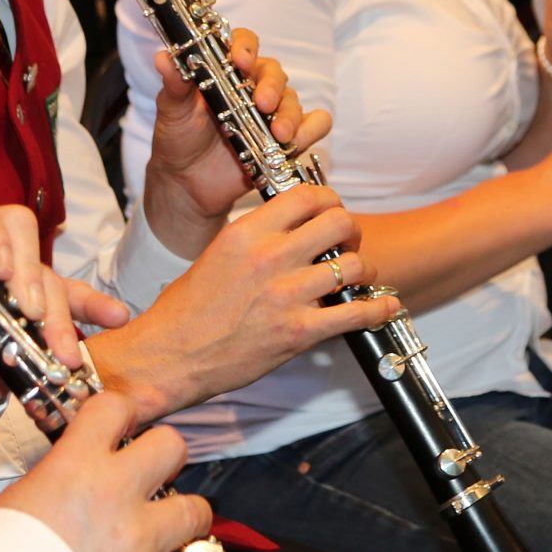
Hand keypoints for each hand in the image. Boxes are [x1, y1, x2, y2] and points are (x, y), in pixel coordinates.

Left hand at [0, 188, 131, 418]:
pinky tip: (115, 317)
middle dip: (29, 271)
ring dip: (57, 310)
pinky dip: (96, 307)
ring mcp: (18, 282)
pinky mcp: (40, 313)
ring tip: (60, 349)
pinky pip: (75, 301)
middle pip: (20, 233)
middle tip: (27, 309)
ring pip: (48, 275)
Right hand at [0, 389, 235, 551]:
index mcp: (75, 465)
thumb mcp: (16, 500)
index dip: (124, 413)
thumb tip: (74, 475)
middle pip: (171, 447)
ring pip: (195, 510)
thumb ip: (58, 479)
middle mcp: (114, 495)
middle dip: (166, 458)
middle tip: (156, 473)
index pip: (116, 408)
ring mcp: (136, 543)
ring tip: (180, 527)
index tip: (126, 424)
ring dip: (189, 519)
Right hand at [86, 185, 398, 420]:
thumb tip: (290, 227)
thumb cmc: (186, 310)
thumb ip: (256, 237)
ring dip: (363, 270)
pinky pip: (356, 314)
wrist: (168, 357)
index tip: (330, 213)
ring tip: (357, 278)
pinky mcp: (298, 332)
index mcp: (247, 232)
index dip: (328, 201)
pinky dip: (377, 310)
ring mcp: (285, 295)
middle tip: (346, 245)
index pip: (307, 195)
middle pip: (338, 221)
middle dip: (350, 231)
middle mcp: (269, 257)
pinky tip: (383, 308)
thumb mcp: (217, 254)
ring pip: (353, 265)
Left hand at [145, 28, 332, 256]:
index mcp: (226, 71)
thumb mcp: (172, 111)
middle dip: (271, 87)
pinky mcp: (284, 139)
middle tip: (262, 104)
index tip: (240, 60)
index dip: (245, 47)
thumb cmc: (178, 139)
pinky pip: (314, 126)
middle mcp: (252, 87)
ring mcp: (270, 114)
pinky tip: (295, 143)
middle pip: (275, 72)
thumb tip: (163, 57)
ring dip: (291, 115)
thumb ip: (174, 84)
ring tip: (279, 135)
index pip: (244, 43)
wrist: (186, 183)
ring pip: (294, 100)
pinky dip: (311, 130)